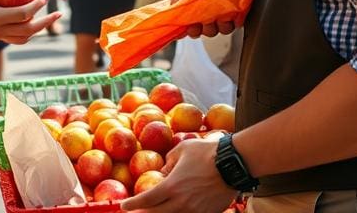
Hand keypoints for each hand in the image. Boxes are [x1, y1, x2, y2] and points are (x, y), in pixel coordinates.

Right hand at [0, 0, 62, 41]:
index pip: (22, 14)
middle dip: (46, 22)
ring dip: (38, 29)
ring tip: (49, 18)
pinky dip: (27, 32)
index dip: (37, 5)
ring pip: (23, 38)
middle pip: (28, 31)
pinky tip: (32, 20)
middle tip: (59, 12)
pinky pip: (15, 38)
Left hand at [121, 137, 235, 211]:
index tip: (124, 206)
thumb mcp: (182, 150)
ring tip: (153, 212)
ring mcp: (195, 211)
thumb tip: (161, 172)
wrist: (233, 164)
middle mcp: (181, 202)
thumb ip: (168, 162)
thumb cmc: (206, 152)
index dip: (133, 204)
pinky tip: (174, 211)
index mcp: (171, 186)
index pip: (146, 200)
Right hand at [172, 0, 257, 36]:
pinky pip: (229, 26)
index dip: (178, 10)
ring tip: (216, 17)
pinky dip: (228, 24)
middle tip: (195, 24)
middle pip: (194, 22)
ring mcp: (220, 10)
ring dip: (210, 27)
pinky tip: (232, 14)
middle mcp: (206, 1)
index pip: (182, 3)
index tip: (178, 12)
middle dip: (193, 27)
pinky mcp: (235, 15)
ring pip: (211, 28)